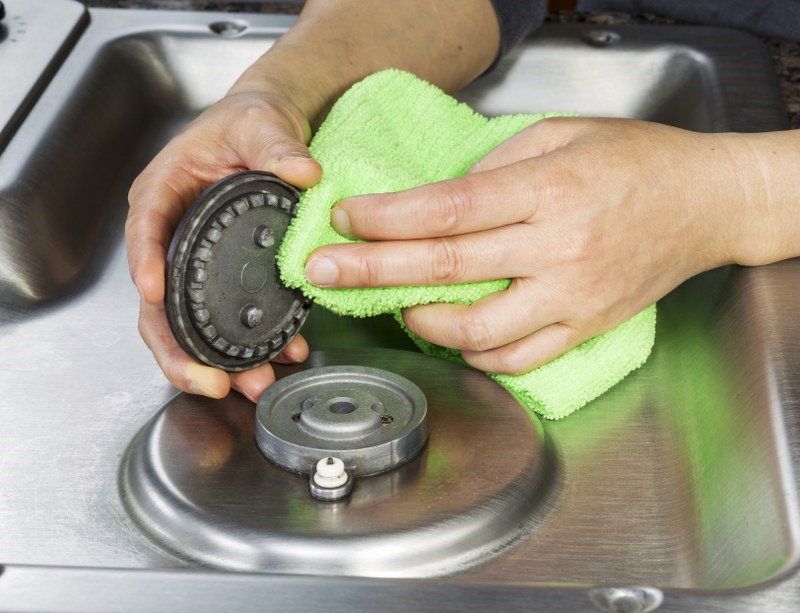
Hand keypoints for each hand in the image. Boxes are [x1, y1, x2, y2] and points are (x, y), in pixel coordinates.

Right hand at [126, 90, 320, 400]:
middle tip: (212, 382)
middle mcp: (171, 235)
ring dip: (217, 362)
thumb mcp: (262, 124)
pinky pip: (224, 321)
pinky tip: (283, 357)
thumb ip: (278, 145)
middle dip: (180, 349)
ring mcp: (193, 264)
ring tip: (254, 385)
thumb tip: (305, 172)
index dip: (146, 263)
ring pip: (189, 325)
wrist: (269, 135)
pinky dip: (251, 345)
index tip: (157, 296)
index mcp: (164, 192)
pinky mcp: (220, 280)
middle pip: (158, 302)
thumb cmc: (250, 123)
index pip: (146, 228)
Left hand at [305, 117, 757, 373]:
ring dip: (422, 322)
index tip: (345, 220)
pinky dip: (475, 354)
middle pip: (448, 269)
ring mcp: (573, 297)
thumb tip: (435, 202)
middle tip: (323, 272)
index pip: (450, 210)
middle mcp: (559, 249)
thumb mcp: (561, 135)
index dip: (389, 219)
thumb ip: (495, 168)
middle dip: (374, 272)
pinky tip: (453, 336)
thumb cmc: (637, 161)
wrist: (706, 203)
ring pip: (479, 332)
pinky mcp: (585, 329)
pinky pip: (518, 359)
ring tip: (394, 304)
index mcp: (549, 190)